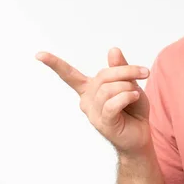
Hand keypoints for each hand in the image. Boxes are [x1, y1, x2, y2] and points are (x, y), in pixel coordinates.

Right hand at [36, 47, 151, 153]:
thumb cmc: (133, 108)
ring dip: (129, 87)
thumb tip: (112, 49)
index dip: (55, 64)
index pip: (69, 75)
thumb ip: (120, 68)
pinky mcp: (102, 122)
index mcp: (90, 88)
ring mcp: (93, 112)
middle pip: (103, 75)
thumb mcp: (129, 83)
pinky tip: (134, 98)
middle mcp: (87, 99)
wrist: (141, 133)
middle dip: (127, 71)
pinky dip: (127, 97)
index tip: (39, 55)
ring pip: (109, 88)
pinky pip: (112, 103)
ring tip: (136, 94)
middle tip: (145, 73)